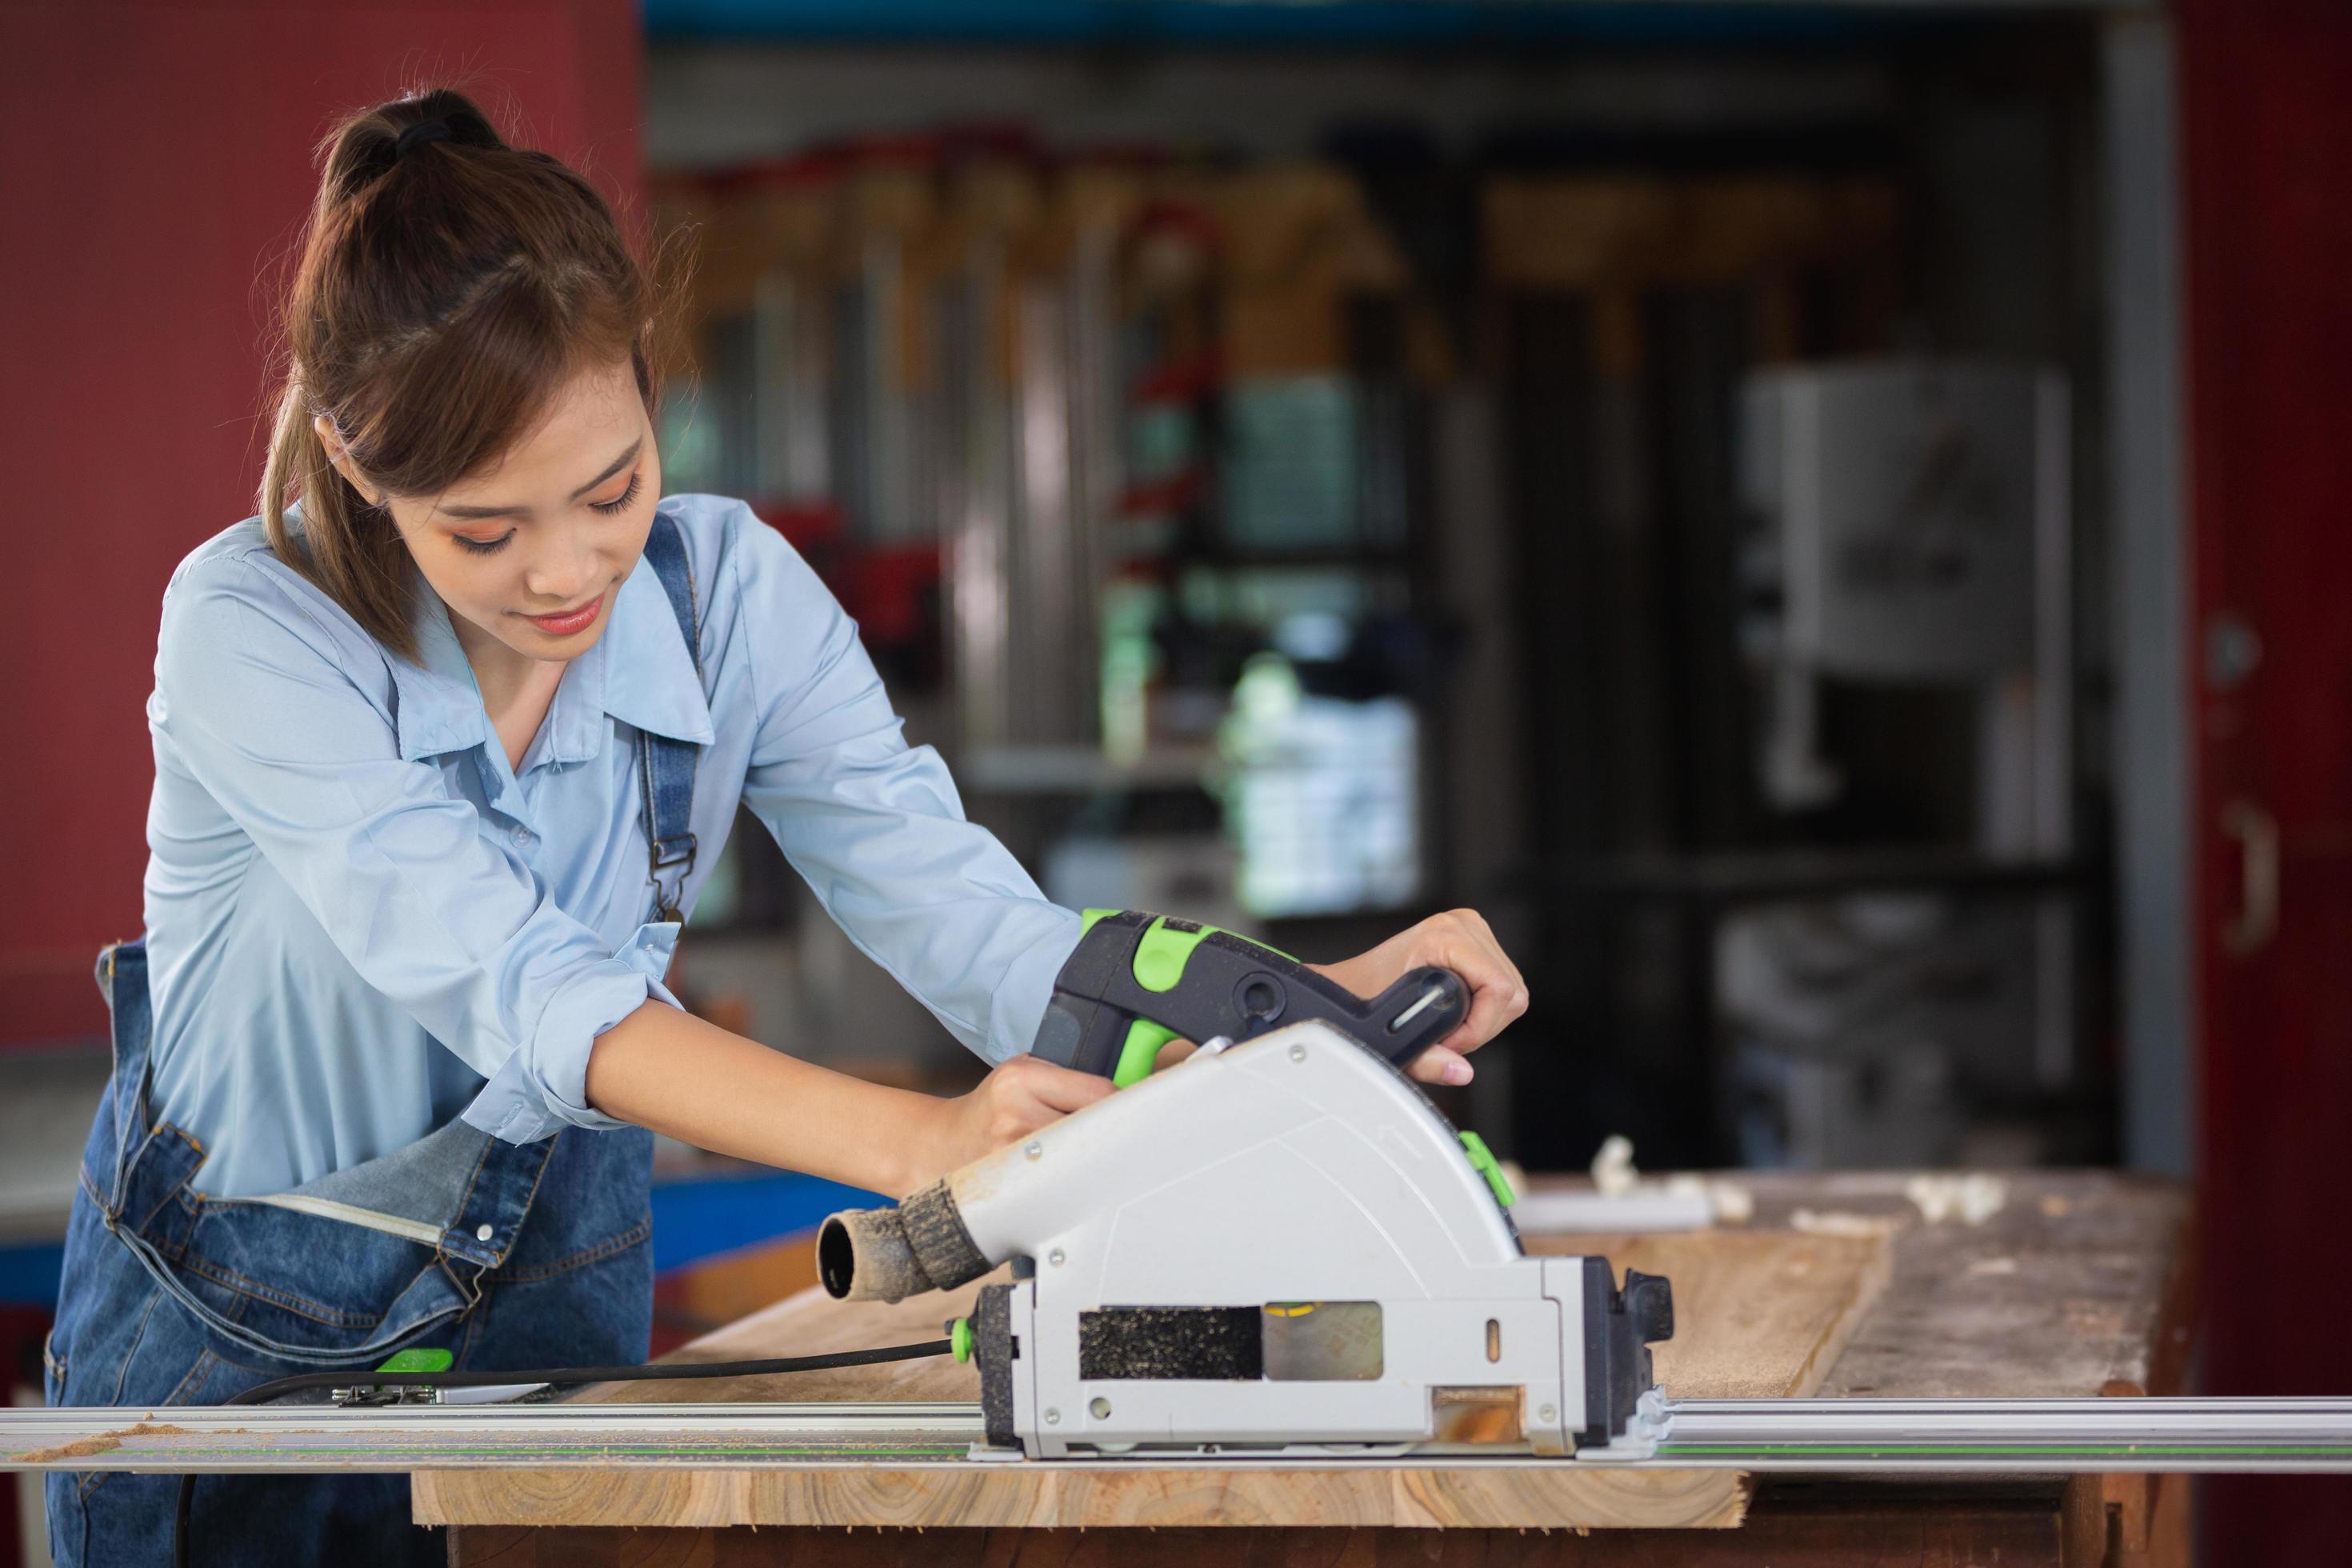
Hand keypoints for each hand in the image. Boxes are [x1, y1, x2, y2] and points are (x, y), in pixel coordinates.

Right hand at [903, 1055, 1115, 1190]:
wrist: (944, 1144)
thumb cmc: (991, 1107)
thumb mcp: (1021, 1073)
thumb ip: (1065, 1079)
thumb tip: (1123, 1094)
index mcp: (1021, 1078)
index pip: (1097, 1091)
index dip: (1122, 1102)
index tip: (1133, 1110)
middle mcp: (1016, 1115)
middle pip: (1093, 1127)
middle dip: (1110, 1133)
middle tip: (1122, 1138)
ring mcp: (1013, 1155)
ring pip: (1081, 1159)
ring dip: (1092, 1159)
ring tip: (1088, 1156)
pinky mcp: (1012, 1185)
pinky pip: (1061, 1184)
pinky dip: (1072, 1180)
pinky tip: (1069, 1176)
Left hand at [1309, 908, 1527, 1087]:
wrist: (1349, 985)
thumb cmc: (1363, 1001)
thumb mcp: (1392, 1037)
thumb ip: (1428, 1060)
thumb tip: (1462, 1072)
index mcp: (1444, 935)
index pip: (1497, 989)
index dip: (1478, 1027)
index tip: (1448, 1042)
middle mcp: (1463, 925)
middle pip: (1509, 993)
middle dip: (1481, 1027)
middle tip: (1444, 1039)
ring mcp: (1472, 931)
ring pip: (1511, 993)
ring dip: (1483, 1020)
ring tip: (1446, 1026)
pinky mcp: (1477, 943)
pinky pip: (1503, 987)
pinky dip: (1484, 1010)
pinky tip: (1455, 1013)